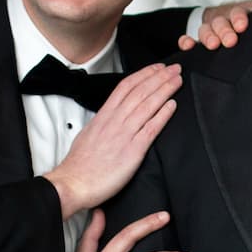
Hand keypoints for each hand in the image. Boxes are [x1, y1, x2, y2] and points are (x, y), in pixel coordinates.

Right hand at [44, 62, 180, 215]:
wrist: (74, 183)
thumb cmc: (79, 165)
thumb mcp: (88, 135)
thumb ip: (102, 124)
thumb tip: (110, 118)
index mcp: (104, 116)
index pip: (125, 87)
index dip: (143, 75)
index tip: (156, 68)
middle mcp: (115, 121)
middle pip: (140, 91)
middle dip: (159, 77)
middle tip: (174, 68)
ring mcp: (124, 134)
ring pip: (148, 105)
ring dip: (165, 90)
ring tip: (177, 80)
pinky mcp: (133, 151)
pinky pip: (151, 128)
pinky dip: (163, 115)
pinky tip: (172, 105)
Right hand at [179, 0, 251, 51]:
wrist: (236, 28)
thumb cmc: (250, 30)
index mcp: (241, 15)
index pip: (238, 12)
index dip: (239, 18)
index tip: (242, 26)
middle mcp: (225, 20)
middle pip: (221, 21)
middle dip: (224, 30)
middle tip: (229, 40)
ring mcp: (211, 28)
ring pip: (206, 28)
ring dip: (208, 35)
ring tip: (212, 44)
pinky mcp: (201, 39)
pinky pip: (191, 39)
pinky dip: (187, 41)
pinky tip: (186, 45)